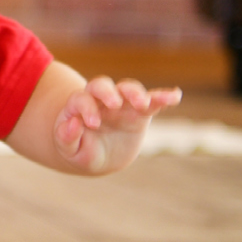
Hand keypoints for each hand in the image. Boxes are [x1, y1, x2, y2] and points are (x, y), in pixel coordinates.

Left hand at [54, 77, 181, 173]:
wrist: (99, 156)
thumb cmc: (80, 150)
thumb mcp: (69, 149)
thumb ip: (66, 137)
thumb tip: (72, 123)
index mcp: (79, 106)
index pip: (80, 99)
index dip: (86, 108)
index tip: (93, 124)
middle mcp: (99, 101)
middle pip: (101, 85)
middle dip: (108, 92)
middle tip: (114, 104)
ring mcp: (121, 104)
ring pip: (127, 89)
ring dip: (135, 93)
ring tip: (144, 103)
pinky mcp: (139, 112)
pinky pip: (152, 101)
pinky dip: (163, 97)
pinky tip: (175, 96)